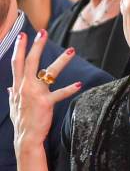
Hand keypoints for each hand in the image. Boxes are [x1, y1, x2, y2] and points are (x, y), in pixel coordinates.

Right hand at [9, 30, 80, 150]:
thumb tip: (9, 88)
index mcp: (17, 86)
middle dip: (37, 45)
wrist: (25, 138)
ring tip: (71, 51)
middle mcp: (25, 87)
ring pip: (48, 72)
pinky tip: (79, 84)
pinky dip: (70, 89)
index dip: (19, 48)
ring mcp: (35, 94)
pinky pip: (60, 94)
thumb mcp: (13, 105)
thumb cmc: (21, 121)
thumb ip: (12, 94)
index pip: (16, 62)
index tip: (22, 35)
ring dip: (61, 61)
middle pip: (30, 61)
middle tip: (43, 32)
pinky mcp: (45, 103)